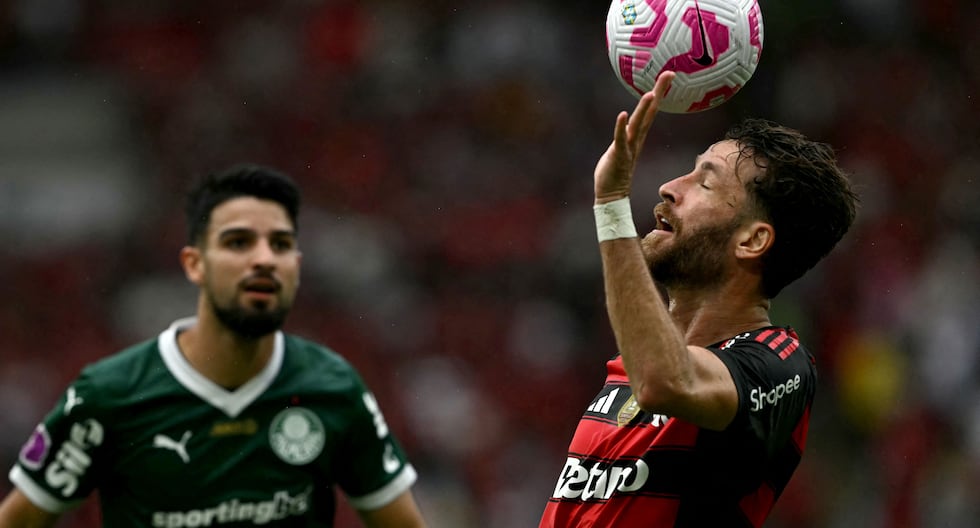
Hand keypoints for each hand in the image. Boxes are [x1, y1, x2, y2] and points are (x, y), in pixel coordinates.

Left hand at [594, 71, 674, 203]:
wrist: (612, 194)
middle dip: (659, 92)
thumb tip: (627, 122)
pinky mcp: (618, 155)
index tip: (668, 74)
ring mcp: (629, 147)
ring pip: (638, 124)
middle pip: (650, 112)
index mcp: (637, 135)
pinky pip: (620, 139)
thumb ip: (626, 133)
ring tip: (651, 93)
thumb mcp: (621, 146)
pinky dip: (621, 127)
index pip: (650, 109)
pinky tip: (623, 114)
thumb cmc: (614, 170)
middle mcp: (636, 138)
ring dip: (644, 109)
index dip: (659, 91)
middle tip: (669, 74)